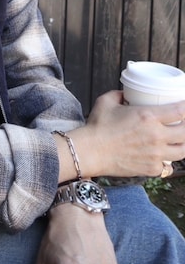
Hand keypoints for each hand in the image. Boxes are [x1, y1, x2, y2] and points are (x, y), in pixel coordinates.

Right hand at [70, 91, 184, 178]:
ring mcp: (156, 154)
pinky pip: (168, 166)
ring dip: (182, 144)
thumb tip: (125, 94)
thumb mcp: (106, 102)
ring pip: (183, 150)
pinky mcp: (151, 168)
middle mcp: (156, 136)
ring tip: (177, 140)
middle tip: (181, 123)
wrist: (89, 152)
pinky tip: (162, 157)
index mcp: (148, 117)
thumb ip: (119, 95)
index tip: (184, 105)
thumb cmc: (96, 127)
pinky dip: (167, 162)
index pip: (181, 110)